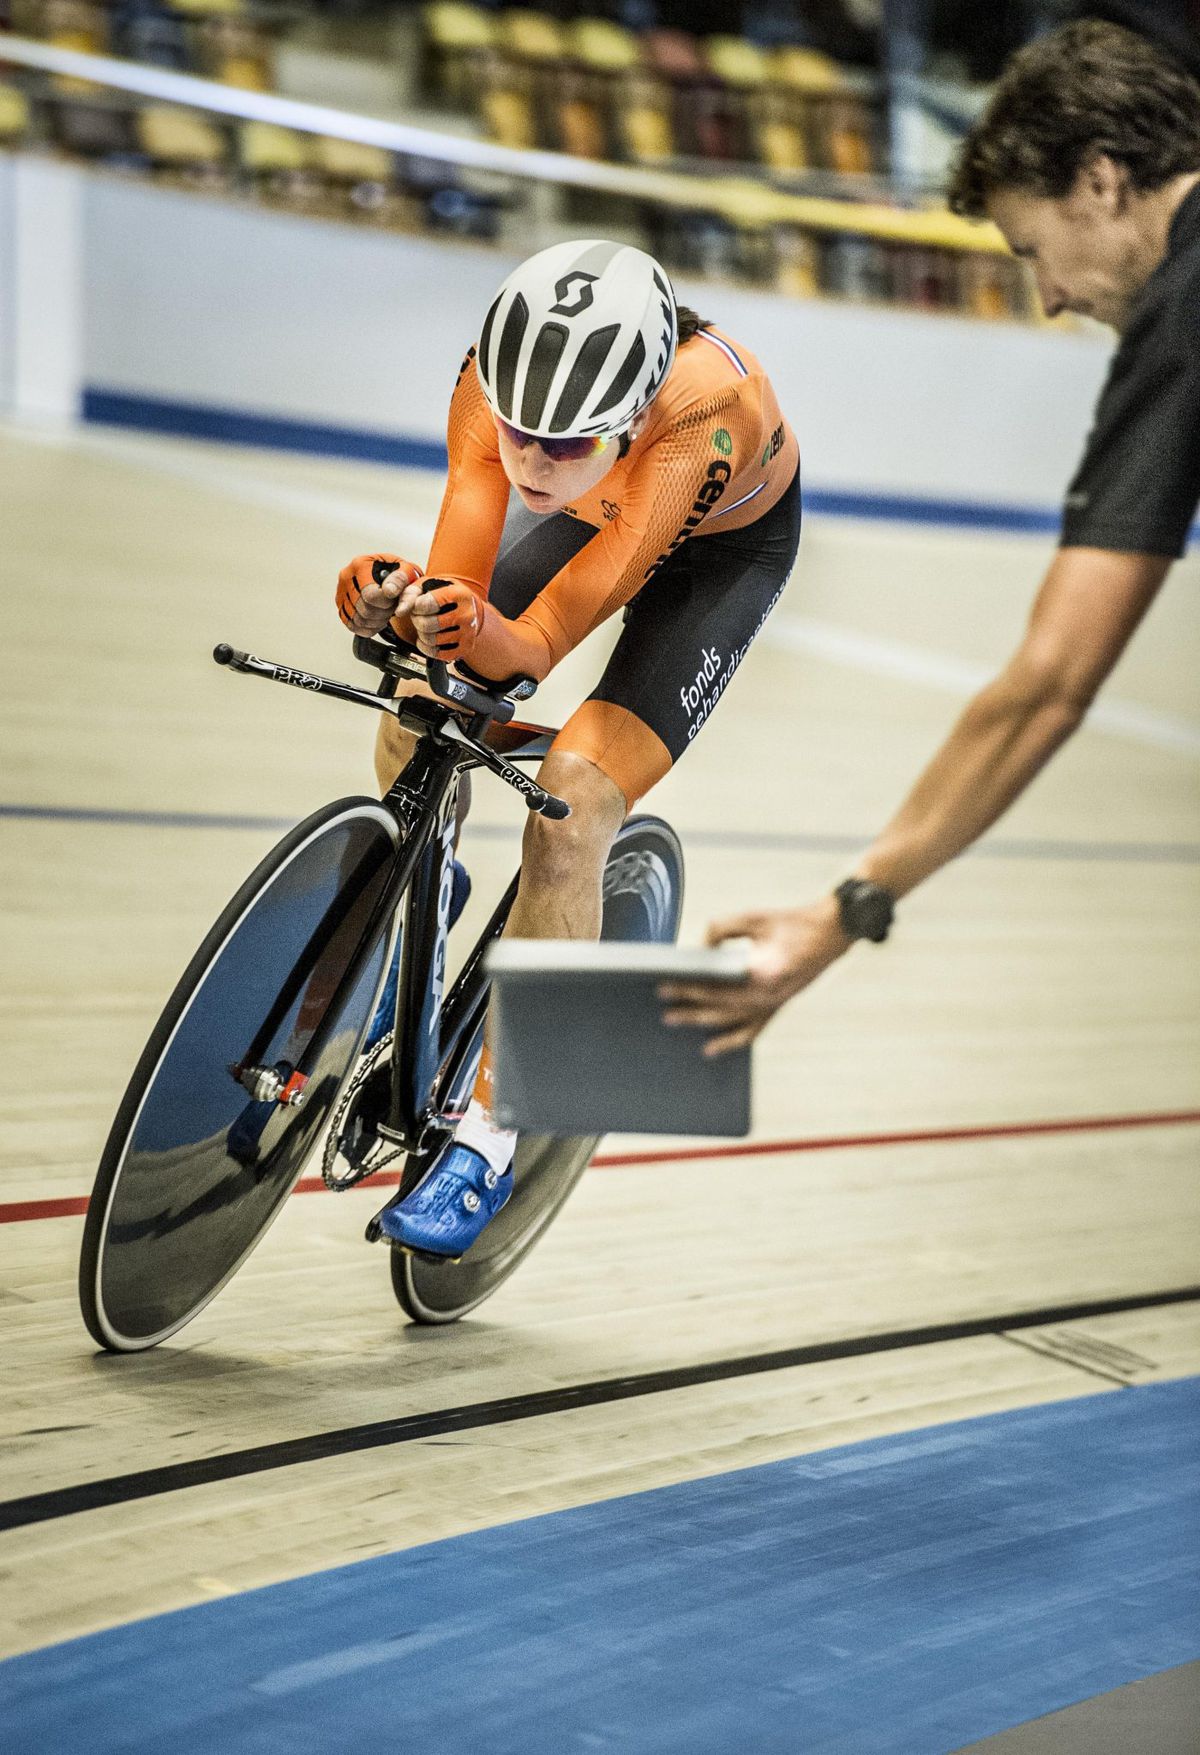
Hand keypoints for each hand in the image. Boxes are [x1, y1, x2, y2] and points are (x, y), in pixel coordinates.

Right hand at [336, 553, 422, 633]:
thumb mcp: (407, 570)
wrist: (389, 576)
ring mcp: (342, 592)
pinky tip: (377, 619)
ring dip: (377, 622)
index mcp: (361, 565)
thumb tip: (389, 590)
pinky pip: (352, 625)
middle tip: (391, 606)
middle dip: (383, 613)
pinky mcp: (341, 606)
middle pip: (364, 610)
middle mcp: (347, 578)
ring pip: (358, 620)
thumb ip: (400, 579)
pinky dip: (368, 627)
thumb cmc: (397, 572)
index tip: (393, 599)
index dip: (386, 603)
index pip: (370, 595)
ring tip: (385, 611)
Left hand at [409, 577, 483, 661]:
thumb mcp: (429, 585)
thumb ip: (411, 593)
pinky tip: (429, 639)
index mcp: (459, 594)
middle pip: (428, 624)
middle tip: (420, 616)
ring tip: (426, 626)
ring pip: (432, 640)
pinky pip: (437, 654)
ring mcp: (467, 633)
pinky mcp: (465, 648)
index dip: (416, 606)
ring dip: (422, 634)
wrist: (471, 608)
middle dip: (417, 621)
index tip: (418, 605)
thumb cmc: (446, 596)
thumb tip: (401, 611)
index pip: (427, 604)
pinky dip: (427, 648)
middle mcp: (466, 614)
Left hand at [660, 897, 850, 1056]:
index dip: (688, 986)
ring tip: (673, 1021)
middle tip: (662, 1008)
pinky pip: (752, 1031)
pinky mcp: (778, 1006)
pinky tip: (710, 1049)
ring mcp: (775, 1005)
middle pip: (719, 1007)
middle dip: (687, 1007)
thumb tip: (700, 950)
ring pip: (731, 1021)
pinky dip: (730, 1041)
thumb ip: (720, 929)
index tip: (664, 985)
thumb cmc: (794, 923)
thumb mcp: (753, 917)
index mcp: (763, 973)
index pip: (716, 985)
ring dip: (700, 1022)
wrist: (832, 932)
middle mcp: (769, 996)